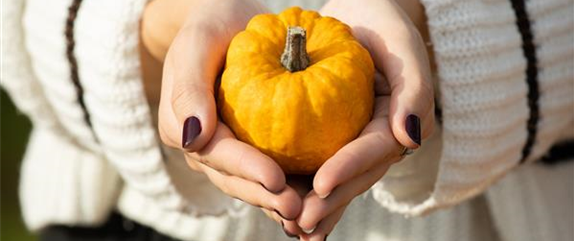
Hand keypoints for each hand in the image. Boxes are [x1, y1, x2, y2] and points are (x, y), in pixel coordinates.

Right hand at [150, 0, 302, 232]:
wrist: (228, 21)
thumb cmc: (210, 26)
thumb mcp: (196, 43)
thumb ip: (188, 88)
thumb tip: (194, 138)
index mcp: (184, 127)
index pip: (216, 154)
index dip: (246, 170)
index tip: (276, 180)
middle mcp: (205, 146)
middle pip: (234, 179)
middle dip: (265, 197)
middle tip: (298, 209)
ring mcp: (228, 150)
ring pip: (252, 183)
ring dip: (278, 201)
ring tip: (310, 215)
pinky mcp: (251, 146)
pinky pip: (269, 170)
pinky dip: (290, 187)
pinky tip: (314, 200)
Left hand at [296, 0, 435, 238]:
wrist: (362, 15)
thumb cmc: (383, 24)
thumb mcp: (401, 46)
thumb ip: (414, 88)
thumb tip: (411, 137)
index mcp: (397, 122)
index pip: (374, 149)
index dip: (349, 168)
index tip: (322, 185)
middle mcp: (377, 139)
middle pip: (355, 176)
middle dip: (329, 203)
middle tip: (299, 222)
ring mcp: (354, 142)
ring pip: (336, 180)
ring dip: (315, 208)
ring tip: (290, 228)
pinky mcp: (333, 139)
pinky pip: (319, 167)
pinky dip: (303, 190)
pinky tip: (283, 211)